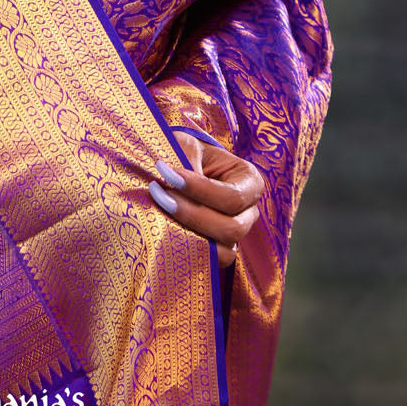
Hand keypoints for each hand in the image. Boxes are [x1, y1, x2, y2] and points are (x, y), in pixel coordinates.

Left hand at [144, 133, 263, 267]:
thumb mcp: (187, 144)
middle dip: (192, 214)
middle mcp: (248, 211)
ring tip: (158, 208)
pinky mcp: (218, 250)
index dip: (200, 190)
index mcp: (248, 181)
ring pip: (223, 250)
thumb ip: (187, 159)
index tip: (166, 173)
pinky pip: (211, 261)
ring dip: (188, 232)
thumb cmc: (185, 152)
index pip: (232, 196)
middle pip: (232, 228)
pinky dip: (188, 249)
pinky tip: (164, 228)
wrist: (175, 166)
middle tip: (157, 192)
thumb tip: (177, 180)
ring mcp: (235, 234)